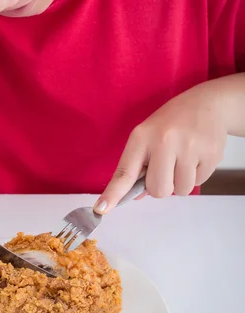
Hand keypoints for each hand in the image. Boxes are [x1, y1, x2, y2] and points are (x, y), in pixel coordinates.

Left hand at [94, 81, 228, 213]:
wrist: (208, 104)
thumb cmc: (172, 122)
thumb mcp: (148, 135)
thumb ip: (139, 165)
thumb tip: (136, 196)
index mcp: (142, 136)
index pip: (125, 172)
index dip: (113, 193)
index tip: (102, 208)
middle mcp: (164, 141)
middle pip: (158, 190)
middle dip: (162, 185)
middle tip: (166, 167)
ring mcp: (190, 148)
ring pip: (180, 190)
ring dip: (180, 181)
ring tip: (183, 158)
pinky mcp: (211, 155)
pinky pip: (199, 183)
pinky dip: (196, 175)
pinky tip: (196, 155)